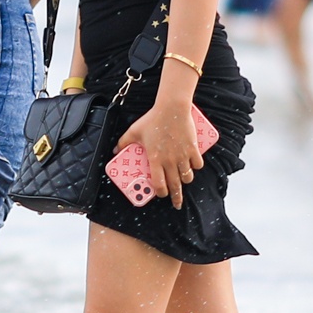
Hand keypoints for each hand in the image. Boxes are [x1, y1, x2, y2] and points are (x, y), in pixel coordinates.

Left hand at [114, 94, 203, 209]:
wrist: (171, 108)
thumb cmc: (152, 119)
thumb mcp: (134, 131)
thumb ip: (124, 142)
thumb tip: (115, 150)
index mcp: (155, 159)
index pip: (158, 184)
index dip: (160, 192)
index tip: (160, 194)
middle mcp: (169, 161)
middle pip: (175, 186)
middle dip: (176, 197)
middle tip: (177, 203)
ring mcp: (182, 156)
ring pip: (187, 177)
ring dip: (185, 181)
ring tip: (183, 181)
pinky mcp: (193, 149)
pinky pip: (197, 164)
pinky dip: (195, 166)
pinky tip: (192, 165)